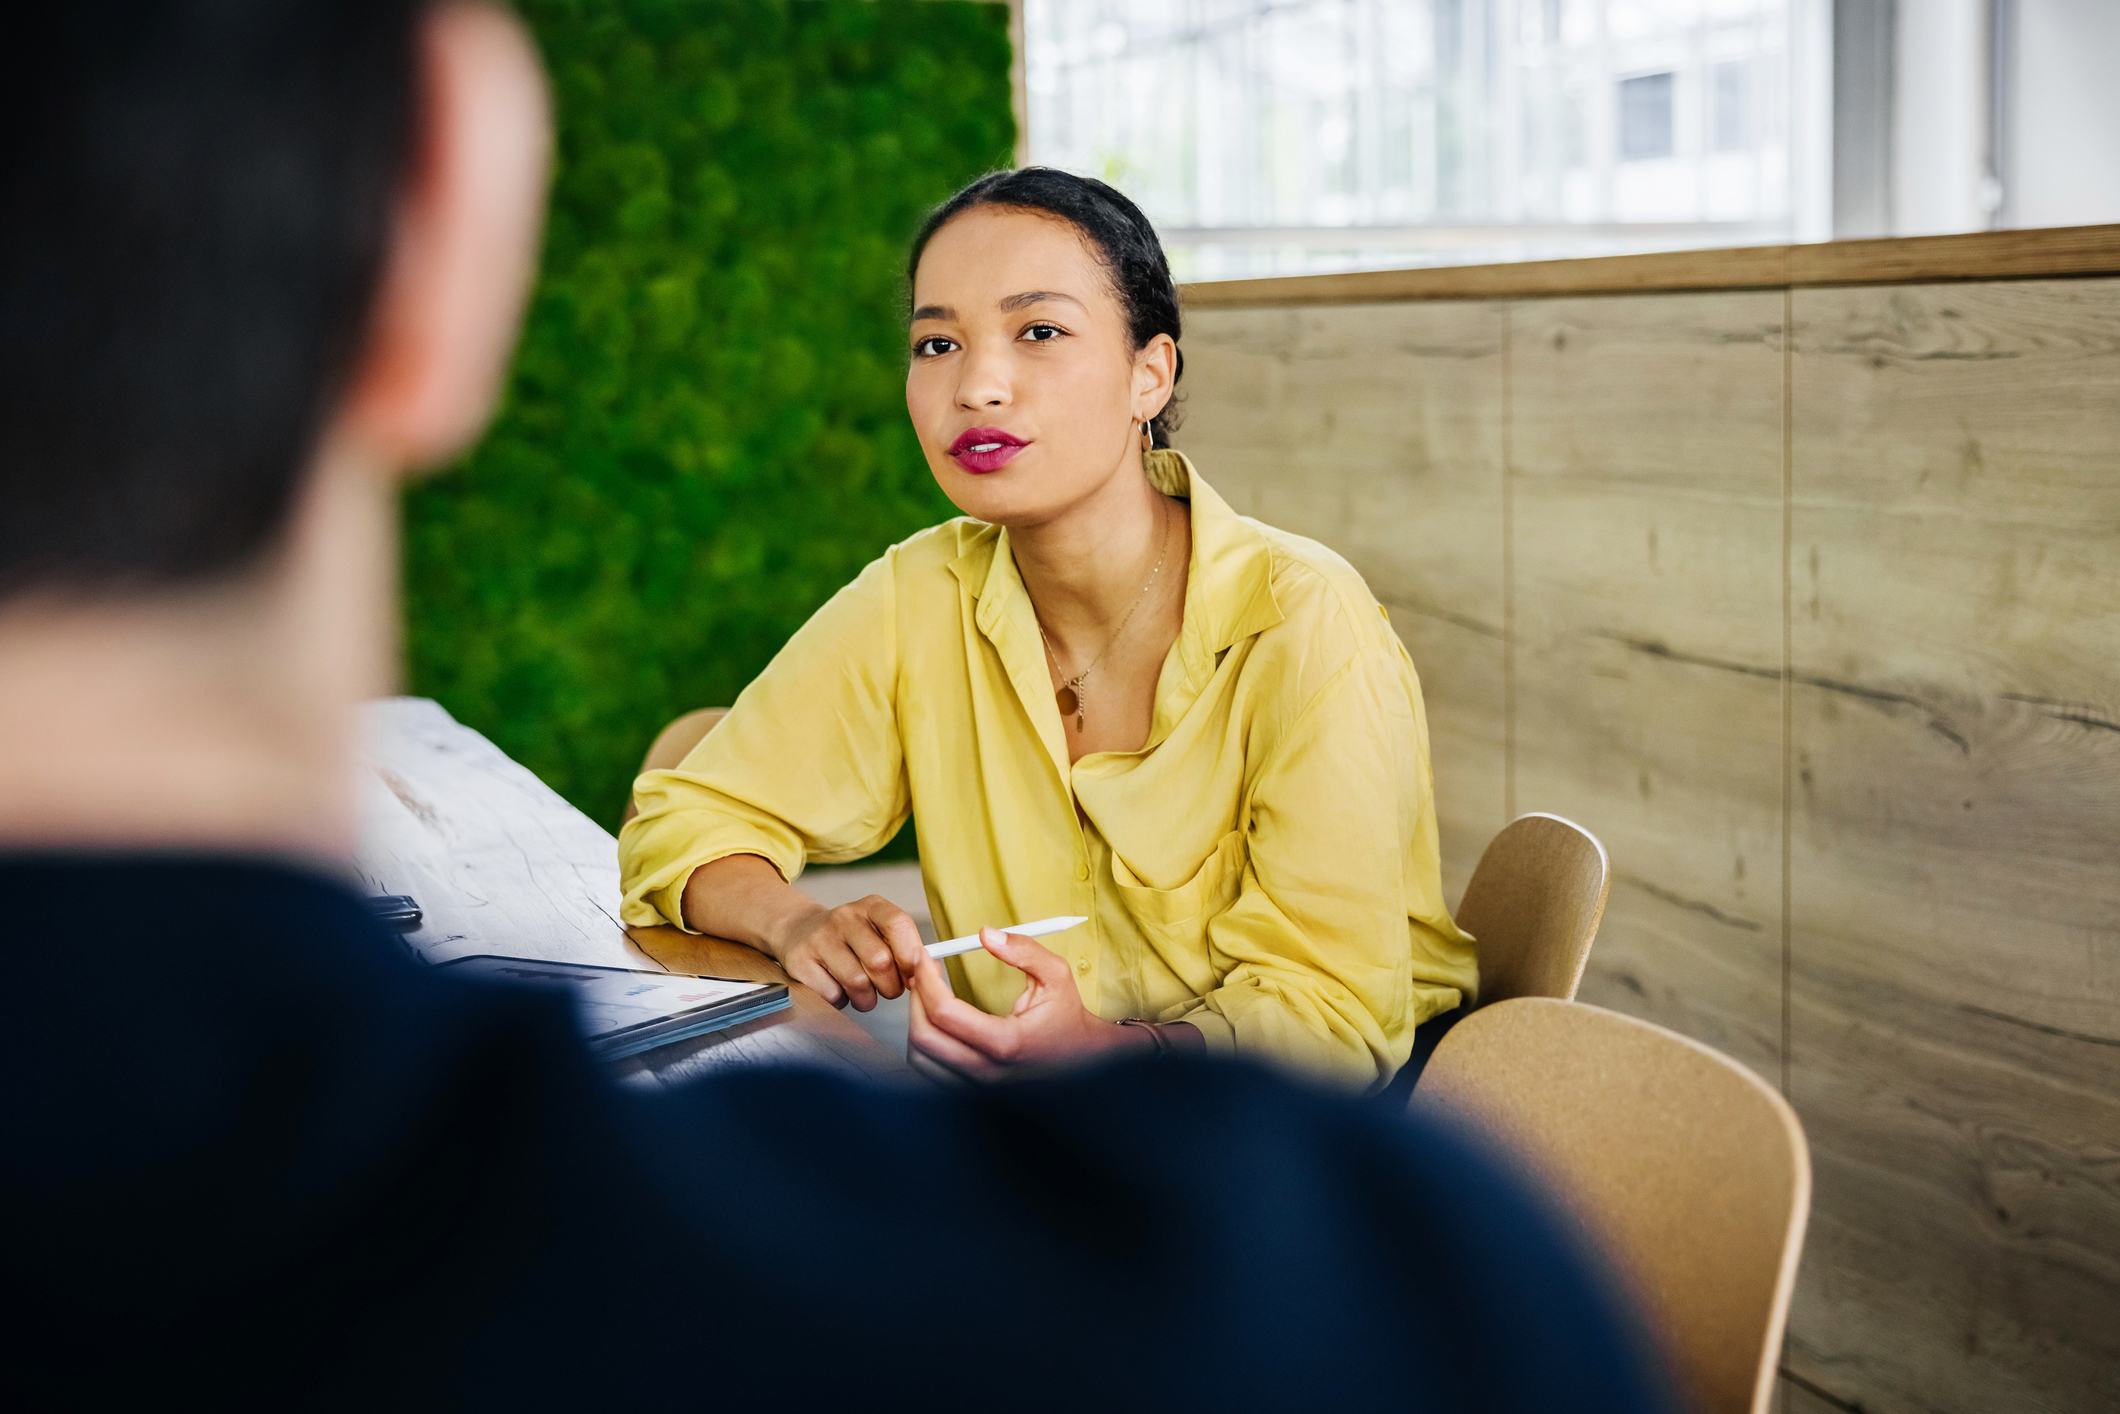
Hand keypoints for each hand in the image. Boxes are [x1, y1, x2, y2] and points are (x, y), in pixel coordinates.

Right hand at [764, 894, 924, 1011]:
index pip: (898, 923)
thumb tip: (931, 971)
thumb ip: (905, 949)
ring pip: (857, 983)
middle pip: (880, 961)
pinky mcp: (800, 961)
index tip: (913, 975)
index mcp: (871, 906)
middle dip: (890, 986)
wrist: (799, 933)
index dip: (911, 954)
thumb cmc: (851, 940)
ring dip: (866, 998)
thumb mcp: (878, 932)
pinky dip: (841, 1001)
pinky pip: (833, 995)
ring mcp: (819, 938)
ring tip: (862, 992)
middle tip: (887, 989)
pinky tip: (837, 989)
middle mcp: (844, 917)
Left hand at [906, 927, 1145, 1082]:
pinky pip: (929, 1070)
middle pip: (923, 1038)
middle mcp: (987, 1071)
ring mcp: (977, 1087)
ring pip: (920, 1059)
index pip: (945, 1013)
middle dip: (915, 999)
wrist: (1082, 1060)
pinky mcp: (971, 1091)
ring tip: (926, 993)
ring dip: (915, 1021)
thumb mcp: (1056, 975)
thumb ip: (1023, 951)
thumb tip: (984, 934)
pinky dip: (923, 1043)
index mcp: (1006, 1043)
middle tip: (921, 972)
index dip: (926, 980)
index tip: (924, 956)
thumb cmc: (1067, 1017)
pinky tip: (935, 1019)